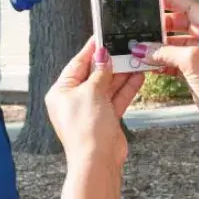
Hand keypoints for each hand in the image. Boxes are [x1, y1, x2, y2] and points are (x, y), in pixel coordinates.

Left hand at [45, 37, 144, 167]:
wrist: (97, 160)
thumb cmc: (86, 129)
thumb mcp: (91, 92)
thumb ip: (99, 73)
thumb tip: (102, 55)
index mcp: (61, 91)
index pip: (77, 64)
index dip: (91, 50)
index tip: (102, 37)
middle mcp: (74, 100)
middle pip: (93, 74)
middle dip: (110, 62)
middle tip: (124, 47)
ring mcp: (90, 110)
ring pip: (107, 86)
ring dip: (121, 74)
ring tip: (135, 59)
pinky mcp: (105, 118)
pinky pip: (116, 98)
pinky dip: (126, 88)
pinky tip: (138, 76)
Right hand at [132, 0, 198, 132]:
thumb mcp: (191, 60)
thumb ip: (165, 52)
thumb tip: (143, 48)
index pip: (191, 8)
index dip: (174, 1)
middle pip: (182, 25)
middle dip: (163, 26)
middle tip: (146, 26)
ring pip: (177, 45)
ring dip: (161, 47)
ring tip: (143, 48)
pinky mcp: (198, 74)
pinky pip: (176, 62)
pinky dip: (163, 63)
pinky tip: (150, 65)